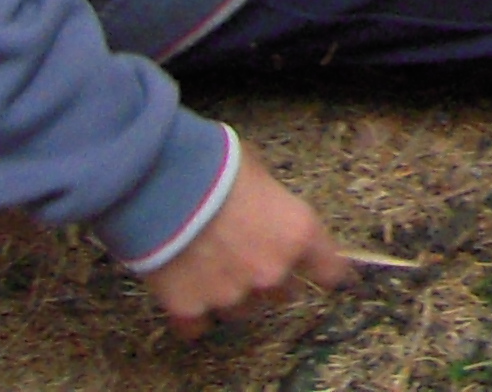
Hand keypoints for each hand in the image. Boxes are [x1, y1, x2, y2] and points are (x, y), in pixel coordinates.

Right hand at [145, 150, 350, 337]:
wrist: (161, 184)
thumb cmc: (215, 166)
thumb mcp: (260, 173)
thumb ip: (273, 205)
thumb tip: (267, 213)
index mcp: (297, 234)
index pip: (330, 270)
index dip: (325, 271)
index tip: (323, 273)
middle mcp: (272, 272)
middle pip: (285, 293)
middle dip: (270, 277)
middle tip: (247, 255)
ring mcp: (232, 295)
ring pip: (243, 310)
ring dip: (233, 294)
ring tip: (209, 265)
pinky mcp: (192, 309)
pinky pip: (200, 326)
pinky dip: (195, 312)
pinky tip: (186, 289)